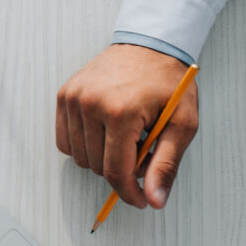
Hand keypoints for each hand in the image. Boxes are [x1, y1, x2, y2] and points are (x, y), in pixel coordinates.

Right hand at [55, 44, 198, 208]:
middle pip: (97, 167)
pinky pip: (64, 141)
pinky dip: (83, 146)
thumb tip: (154, 200)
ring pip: (79, 157)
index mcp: (121, 112)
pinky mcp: (64, 95)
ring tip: (124, 139)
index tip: (141, 200)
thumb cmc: (167, 84)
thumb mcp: (181, 124)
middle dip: (121, 171)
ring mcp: (73, 98)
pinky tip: (104, 134)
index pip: (116, 171)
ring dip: (101, 158)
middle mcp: (90, 103)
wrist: (148, 45)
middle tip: (141, 153)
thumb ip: (166, 165)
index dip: (129, 193)